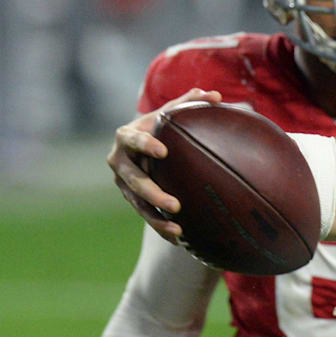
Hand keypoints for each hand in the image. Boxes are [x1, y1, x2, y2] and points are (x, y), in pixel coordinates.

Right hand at [109, 88, 221, 242]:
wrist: (144, 143)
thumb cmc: (163, 124)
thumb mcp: (173, 112)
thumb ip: (191, 102)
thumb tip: (216, 96)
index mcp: (127, 136)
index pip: (133, 139)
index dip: (145, 144)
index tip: (163, 151)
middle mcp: (119, 161)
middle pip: (134, 180)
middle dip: (152, 194)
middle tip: (175, 205)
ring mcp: (124, 183)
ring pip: (138, 204)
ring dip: (156, 218)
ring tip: (178, 229)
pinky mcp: (131, 199)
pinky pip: (145, 216)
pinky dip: (161, 228)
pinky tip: (180, 239)